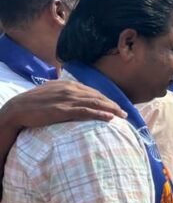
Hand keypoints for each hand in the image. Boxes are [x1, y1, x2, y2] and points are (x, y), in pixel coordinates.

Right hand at [5, 80, 124, 127]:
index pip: (93, 92)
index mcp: (68, 85)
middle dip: (113, 104)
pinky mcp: (63, 110)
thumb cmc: (34, 102)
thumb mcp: (51, 92)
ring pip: (95, 103)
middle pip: (97, 97)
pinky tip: (110, 118)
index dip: (107, 99)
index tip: (116, 106)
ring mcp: (67, 99)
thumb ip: (64, 92)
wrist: (18, 109)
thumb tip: (74, 94)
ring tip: (122, 116)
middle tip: (125, 113)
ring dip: (111, 109)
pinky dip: (99, 114)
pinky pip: (85, 111)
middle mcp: (70, 90)